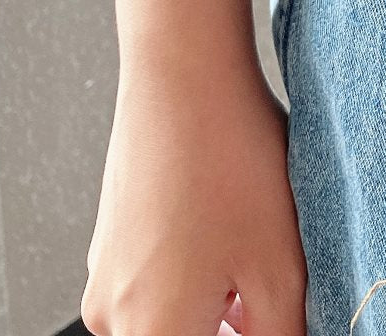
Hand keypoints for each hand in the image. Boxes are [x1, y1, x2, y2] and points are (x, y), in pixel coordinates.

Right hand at [81, 54, 305, 335]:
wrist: (185, 75)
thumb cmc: (230, 161)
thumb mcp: (281, 267)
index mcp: (151, 334)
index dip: (252, 334)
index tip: (272, 312)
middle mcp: (112, 317)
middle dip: (235, 325)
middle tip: (269, 289)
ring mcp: (104, 277)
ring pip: (172, 317)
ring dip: (217, 305)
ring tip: (255, 250)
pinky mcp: (110, 242)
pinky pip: (156, 283)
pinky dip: (196, 274)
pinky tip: (230, 225)